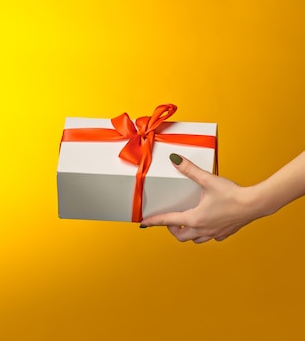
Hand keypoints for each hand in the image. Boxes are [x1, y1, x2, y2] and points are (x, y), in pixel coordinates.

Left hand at [140, 154, 260, 242]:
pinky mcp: (225, 233)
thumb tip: (175, 159)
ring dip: (187, 233)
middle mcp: (203, 229)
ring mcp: (214, 233)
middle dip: (171, 229)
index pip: (168, 221)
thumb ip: (190, 169)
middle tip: (168, 220)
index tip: (143, 224)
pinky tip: (206, 224)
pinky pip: (210, 237)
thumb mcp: (208, 180)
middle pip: (180, 236)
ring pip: (195, 240)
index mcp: (195, 218)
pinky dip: (203, 233)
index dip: (154, 222)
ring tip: (184, 223)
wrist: (256, 204)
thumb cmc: (232, 194)